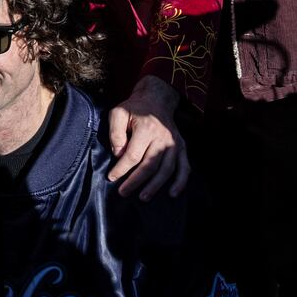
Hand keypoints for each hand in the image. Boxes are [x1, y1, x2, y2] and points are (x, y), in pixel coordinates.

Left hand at [107, 75, 188, 199]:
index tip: (111, 177)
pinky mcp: (182, 147)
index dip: (121, 169)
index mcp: (146, 129)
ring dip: (155, 186)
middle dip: (136, 181)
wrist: (157, 99)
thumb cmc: (134, 108)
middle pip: (150, 165)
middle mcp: (163, 138)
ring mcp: (174, 143)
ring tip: (143, 197)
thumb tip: (118, 154)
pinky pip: (184, 167)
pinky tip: (173, 193)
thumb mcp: (118, 113)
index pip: (133, 155)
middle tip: (123, 193)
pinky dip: (181, 182)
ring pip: (167, 169)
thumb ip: (115, 133)